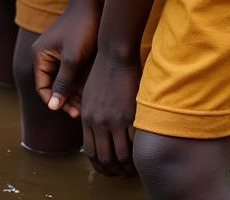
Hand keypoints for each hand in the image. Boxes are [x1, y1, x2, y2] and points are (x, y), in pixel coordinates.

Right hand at [33, 3, 99, 118]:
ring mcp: (56, 55)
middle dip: (65, 100)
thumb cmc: (81, 30)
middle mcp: (45, 56)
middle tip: (81, 112)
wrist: (92, 6)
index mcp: (39, 56)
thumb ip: (62, 83)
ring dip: (73, 94)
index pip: (42, 87)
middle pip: (52, 86)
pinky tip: (89, 93)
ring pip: (62, 82)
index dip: (55, 101)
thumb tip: (53, 107)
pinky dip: (78, 83)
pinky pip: (69, 74)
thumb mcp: (72, 59)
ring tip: (87, 105)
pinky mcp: (67, 53)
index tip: (72, 112)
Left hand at [80, 53, 140, 176]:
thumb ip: (92, 117)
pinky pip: (135, 144)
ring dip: (129, 166)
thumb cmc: (102, 74)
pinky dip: (139, 154)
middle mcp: (98, 122)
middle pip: (106, 159)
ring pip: (121, 156)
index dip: (100, 166)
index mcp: (86, 118)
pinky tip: (143, 154)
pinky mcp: (130, 115)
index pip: (91, 153)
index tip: (108, 170)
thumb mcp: (89, 97)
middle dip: (115, 171)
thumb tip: (98, 137)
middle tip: (124, 173)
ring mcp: (114, 119)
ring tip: (135, 167)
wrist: (113, 56)